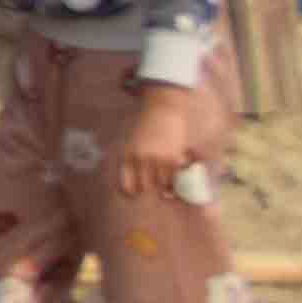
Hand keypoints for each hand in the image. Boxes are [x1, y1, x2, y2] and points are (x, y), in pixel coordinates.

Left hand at [108, 84, 197, 200]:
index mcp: (126, 155)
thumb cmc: (144, 125)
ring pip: (161, 187)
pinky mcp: (172, 159)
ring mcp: (156, 161)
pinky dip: (175, 184)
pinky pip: (174, 180)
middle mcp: (139, 160)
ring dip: (165, 190)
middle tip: (154, 191)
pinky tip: (175, 182)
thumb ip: (130, 159)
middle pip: (144, 189)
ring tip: (167, 191)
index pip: (126, 185)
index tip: (136, 193)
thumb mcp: (130, 141)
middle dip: (149, 191)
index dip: (131, 192)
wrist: (161, 109)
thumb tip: (132, 180)